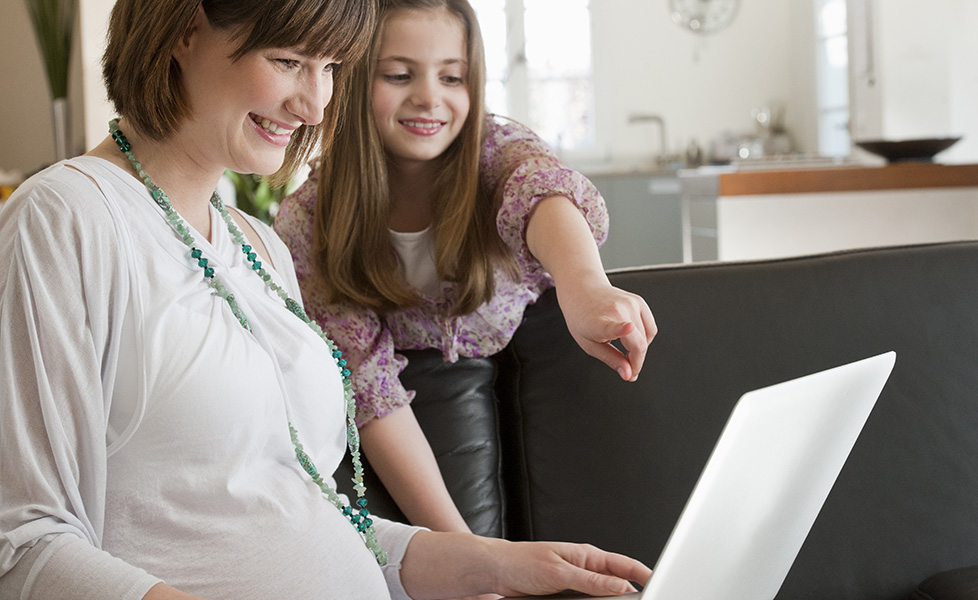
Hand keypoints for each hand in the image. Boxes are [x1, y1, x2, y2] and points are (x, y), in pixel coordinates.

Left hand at [487, 540, 650, 597]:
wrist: (497, 571)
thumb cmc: (523, 562)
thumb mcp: (559, 573)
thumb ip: (591, 581)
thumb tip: (619, 586)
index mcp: (586, 555)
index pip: (623, 565)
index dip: (644, 574)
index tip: (660, 584)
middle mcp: (584, 567)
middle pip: (618, 582)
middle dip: (633, 592)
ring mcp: (577, 581)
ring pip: (606, 594)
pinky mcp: (567, 593)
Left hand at [556, 279, 656, 381]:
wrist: (582, 291)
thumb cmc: (582, 318)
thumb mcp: (589, 344)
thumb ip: (610, 359)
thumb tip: (628, 374)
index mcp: (599, 322)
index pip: (611, 326)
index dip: (621, 329)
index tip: (628, 327)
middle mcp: (617, 309)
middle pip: (639, 343)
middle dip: (636, 363)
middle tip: (628, 372)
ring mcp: (630, 303)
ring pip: (647, 338)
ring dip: (640, 350)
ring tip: (625, 353)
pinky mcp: (639, 302)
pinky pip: (651, 328)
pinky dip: (645, 339)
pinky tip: (631, 340)